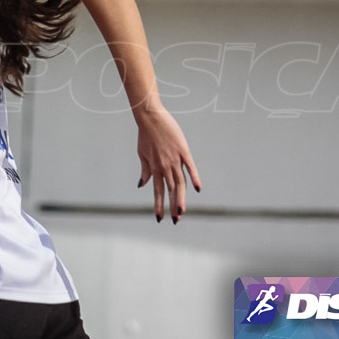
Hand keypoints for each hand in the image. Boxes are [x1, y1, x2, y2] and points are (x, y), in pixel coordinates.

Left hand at [136, 107, 201, 223]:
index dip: (159, 206)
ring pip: (180, 183)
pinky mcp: (183, 150)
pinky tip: (198, 189)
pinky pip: (190, 167)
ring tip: (182, 211)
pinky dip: (194, 178)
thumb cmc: (145, 135)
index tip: (159, 219)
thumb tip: (141, 185)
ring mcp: (175, 159)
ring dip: (181, 198)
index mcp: (154, 168)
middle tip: (175, 221)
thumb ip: (145, 170)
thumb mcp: (142, 154)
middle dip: (172, 206)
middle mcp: (164, 166)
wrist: (150, 117)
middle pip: (170, 190)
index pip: (157, 191)